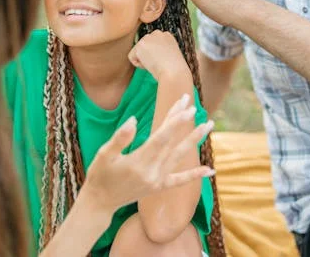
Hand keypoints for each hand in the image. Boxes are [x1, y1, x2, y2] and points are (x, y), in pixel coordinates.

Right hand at [80, 93, 214, 213]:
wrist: (100, 202)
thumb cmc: (99, 175)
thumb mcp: (103, 154)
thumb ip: (120, 138)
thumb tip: (133, 120)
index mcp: (138, 162)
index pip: (161, 138)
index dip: (174, 121)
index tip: (186, 107)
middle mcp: (152, 172)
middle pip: (172, 142)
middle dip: (185, 123)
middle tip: (195, 106)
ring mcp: (157, 180)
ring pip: (179, 156)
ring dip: (194, 140)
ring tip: (208, 125)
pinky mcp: (159, 187)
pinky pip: (180, 180)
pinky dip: (194, 175)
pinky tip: (209, 170)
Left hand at [127, 30, 189, 80]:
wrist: (174, 73)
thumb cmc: (174, 70)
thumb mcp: (169, 55)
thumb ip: (160, 51)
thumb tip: (148, 55)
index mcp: (167, 35)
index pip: (153, 45)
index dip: (157, 56)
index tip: (164, 61)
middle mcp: (157, 33)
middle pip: (144, 47)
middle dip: (148, 57)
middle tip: (160, 63)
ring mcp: (148, 37)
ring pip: (138, 52)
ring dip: (144, 61)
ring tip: (156, 63)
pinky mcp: (140, 44)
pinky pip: (131, 57)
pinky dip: (138, 64)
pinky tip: (150, 64)